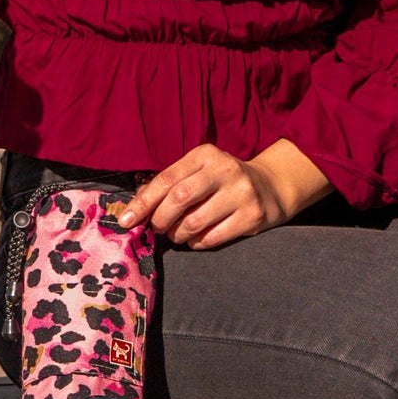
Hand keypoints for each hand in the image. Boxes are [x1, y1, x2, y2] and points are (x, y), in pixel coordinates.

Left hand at [117, 140, 332, 250]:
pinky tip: (196, 239)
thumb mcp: (198, 172)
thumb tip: (135, 206)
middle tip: (157, 228)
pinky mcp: (253, 216)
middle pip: (179, 199)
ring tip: (177, 234)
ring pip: (194, 223)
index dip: (143, 202)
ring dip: (177, 234)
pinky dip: (196, 243)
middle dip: (160, 219)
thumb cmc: (221, 180)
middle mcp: (224, 170)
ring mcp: (241, 193)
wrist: (271, 186)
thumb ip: (169, 184)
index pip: (166, 179)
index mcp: (205, 155)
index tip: (126, 220)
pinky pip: (212, 238)